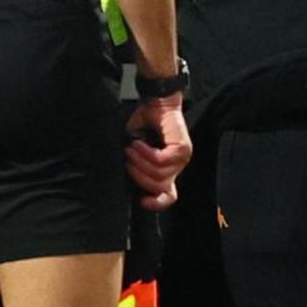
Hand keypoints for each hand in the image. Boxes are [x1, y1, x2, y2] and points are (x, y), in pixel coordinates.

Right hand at [124, 95, 191, 209]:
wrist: (156, 102)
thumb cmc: (145, 123)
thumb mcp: (135, 149)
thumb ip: (133, 165)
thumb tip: (124, 180)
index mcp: (168, 170)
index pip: (168, 197)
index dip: (155, 204)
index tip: (140, 201)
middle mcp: (177, 167)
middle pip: (158, 188)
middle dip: (137, 176)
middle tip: (127, 158)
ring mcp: (182, 158)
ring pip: (158, 175)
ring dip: (139, 162)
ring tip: (131, 148)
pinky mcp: (182, 148)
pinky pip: (161, 161)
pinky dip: (146, 153)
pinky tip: (138, 143)